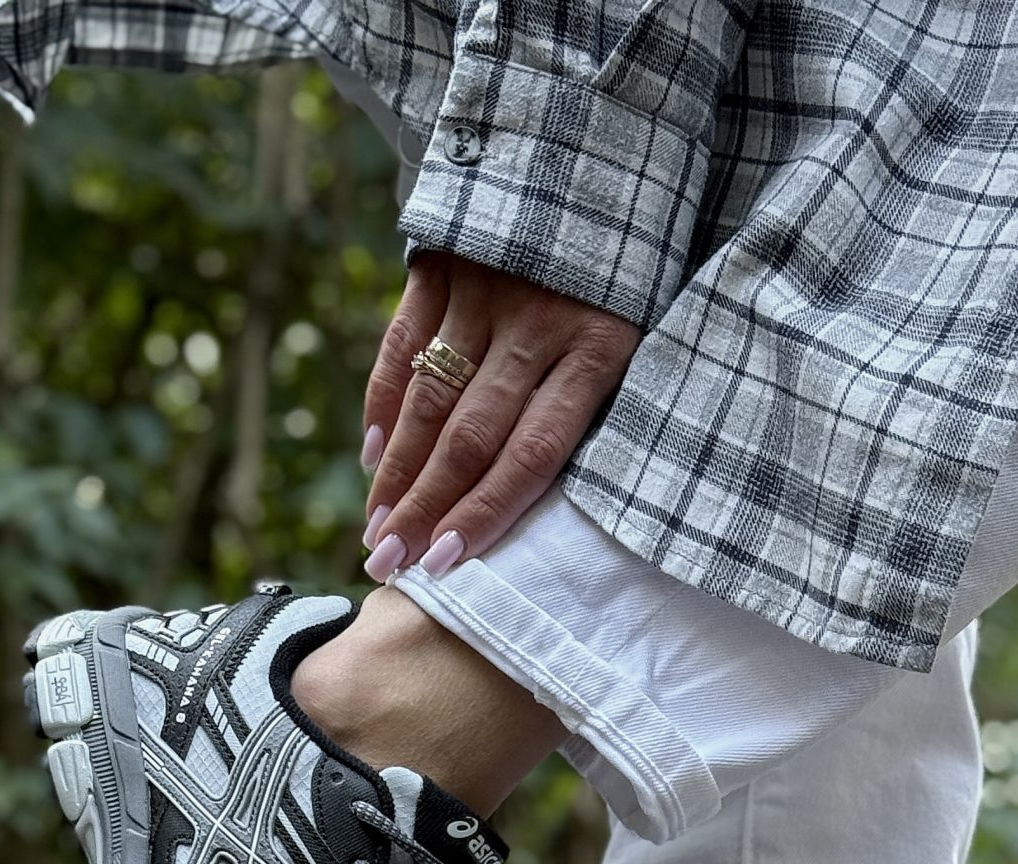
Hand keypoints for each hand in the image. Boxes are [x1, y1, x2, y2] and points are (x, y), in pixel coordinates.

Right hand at [358, 253, 640, 577]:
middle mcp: (536, 323)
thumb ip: (597, 399)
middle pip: (469, 437)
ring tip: (377, 530)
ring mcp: (485, 290)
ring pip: (430, 398)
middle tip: (389, 565)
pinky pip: (405, 344)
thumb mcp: (642, 330)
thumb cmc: (633, 263)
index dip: (485, 512)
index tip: (445, 563)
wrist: (605, 144)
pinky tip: (375, 455)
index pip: (533, 453)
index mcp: (597, 348)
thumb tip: (543, 485)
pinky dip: (386, 403)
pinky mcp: (446, 260)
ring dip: (398, 471)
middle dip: (423, 509)